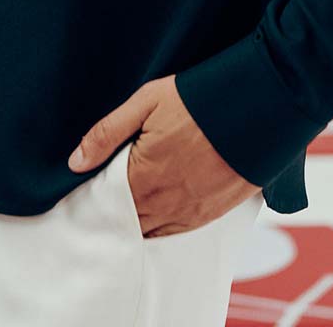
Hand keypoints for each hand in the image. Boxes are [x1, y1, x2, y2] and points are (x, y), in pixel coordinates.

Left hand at [67, 74, 261, 237]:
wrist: (258, 107)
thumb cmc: (200, 98)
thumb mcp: (146, 101)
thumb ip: (107, 133)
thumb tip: (75, 162)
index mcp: (143, 176)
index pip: (105, 202)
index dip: (94, 197)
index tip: (83, 191)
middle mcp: (165, 203)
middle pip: (126, 220)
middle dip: (112, 212)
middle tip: (103, 197)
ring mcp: (190, 212)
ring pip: (150, 231)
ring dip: (137, 221)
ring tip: (128, 204)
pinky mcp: (211, 214)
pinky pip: (176, 233)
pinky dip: (161, 227)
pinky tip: (155, 213)